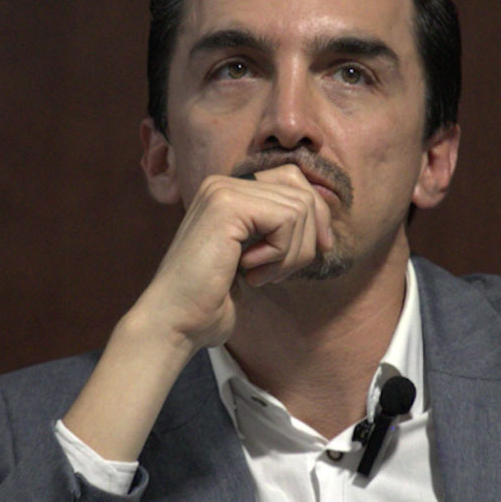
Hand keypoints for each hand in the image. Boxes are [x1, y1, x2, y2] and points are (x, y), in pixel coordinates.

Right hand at [63, 166, 331, 462]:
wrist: (175, 321)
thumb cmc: (212, 299)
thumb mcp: (255, 256)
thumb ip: (279, 229)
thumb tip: (324, 218)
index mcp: (227, 191)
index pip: (294, 180)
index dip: (315, 214)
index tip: (320, 248)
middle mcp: (223, 183)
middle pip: (301, 191)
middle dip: (306, 239)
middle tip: (278, 271)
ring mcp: (223, 191)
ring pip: (299, 208)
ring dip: (291, 253)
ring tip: (259, 275)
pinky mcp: (227, 206)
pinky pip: (287, 219)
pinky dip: (280, 254)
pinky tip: (251, 272)